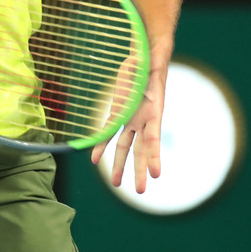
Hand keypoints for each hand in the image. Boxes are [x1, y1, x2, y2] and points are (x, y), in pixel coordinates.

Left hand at [91, 61, 166, 192]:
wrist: (145, 60)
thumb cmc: (149, 62)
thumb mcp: (148, 64)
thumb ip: (146, 67)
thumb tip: (142, 60)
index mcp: (154, 112)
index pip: (154, 139)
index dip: (155, 156)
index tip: (157, 174)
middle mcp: (144, 120)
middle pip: (141, 150)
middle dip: (139, 171)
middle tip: (141, 192)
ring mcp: (132, 119)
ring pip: (125, 147)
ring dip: (120, 165)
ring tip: (117, 184)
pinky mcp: (120, 113)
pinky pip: (109, 133)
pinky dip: (101, 145)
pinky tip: (94, 158)